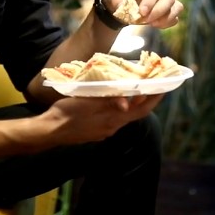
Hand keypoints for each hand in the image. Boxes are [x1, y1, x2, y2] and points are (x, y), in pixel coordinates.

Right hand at [46, 93, 164, 143]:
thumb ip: (107, 102)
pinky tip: (111, 98)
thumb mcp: (87, 103)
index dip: (154, 99)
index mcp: (113, 120)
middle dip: (144, 99)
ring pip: (122, 115)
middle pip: (134, 113)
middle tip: (151, 83)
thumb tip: (127, 103)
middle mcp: (112, 127)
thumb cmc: (67, 114)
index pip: (141, 111)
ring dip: (130, 102)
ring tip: (133, 87)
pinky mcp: (95, 130)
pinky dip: (117, 107)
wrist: (49, 130)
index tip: (164, 87)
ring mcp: (103, 131)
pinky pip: (111, 117)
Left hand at [104, 0, 182, 28]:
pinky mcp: (168, 10)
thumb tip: (124, 8)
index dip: (150, 0)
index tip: (141, 13)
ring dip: (166, 18)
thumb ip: (118, 2)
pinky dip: (167, 23)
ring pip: (177, 7)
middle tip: (146, 21)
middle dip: (158, 11)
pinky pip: (175, 17)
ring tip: (152, 24)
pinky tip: (155, 26)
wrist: (122, 5)